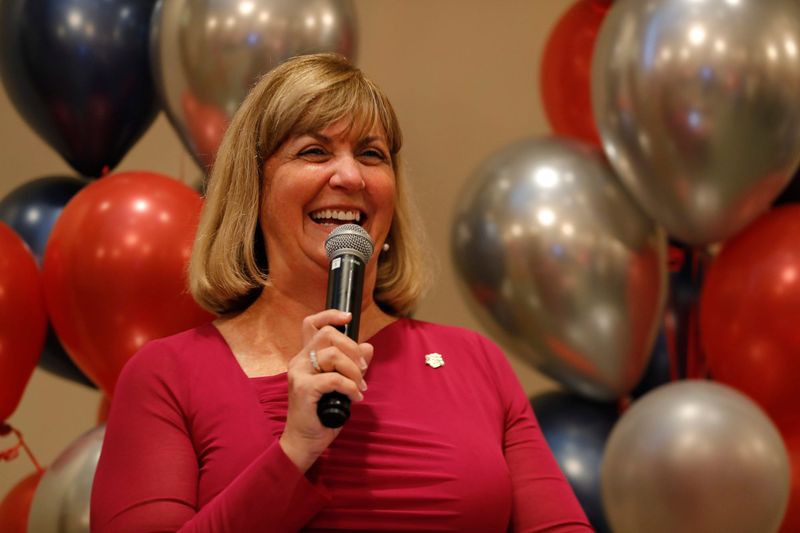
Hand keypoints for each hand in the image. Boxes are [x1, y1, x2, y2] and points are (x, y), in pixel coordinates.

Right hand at [279, 310, 372, 471]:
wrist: (307, 441)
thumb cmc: (323, 414)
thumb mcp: (344, 385)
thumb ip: (353, 365)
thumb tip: (368, 346)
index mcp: (307, 357)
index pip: (312, 324)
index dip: (330, 315)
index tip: (348, 317)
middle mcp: (299, 361)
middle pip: (327, 334)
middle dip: (352, 348)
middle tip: (362, 368)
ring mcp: (299, 373)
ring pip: (332, 355)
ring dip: (353, 370)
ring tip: (359, 387)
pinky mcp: (303, 388)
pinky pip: (334, 378)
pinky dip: (349, 386)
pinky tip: (354, 397)